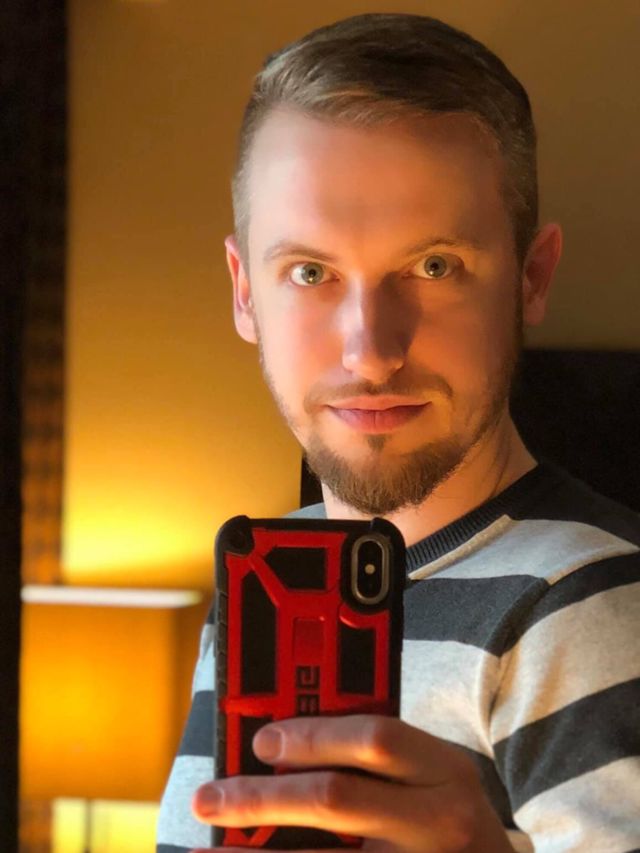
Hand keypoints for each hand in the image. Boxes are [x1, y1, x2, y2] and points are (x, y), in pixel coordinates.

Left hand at [191, 714, 513, 852]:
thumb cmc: (450, 818)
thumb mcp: (434, 776)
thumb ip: (380, 759)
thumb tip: (287, 742)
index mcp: (444, 769)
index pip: (377, 738)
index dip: (314, 736)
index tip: (263, 741)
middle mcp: (439, 821)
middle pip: (338, 799)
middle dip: (264, 798)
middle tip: (212, 798)